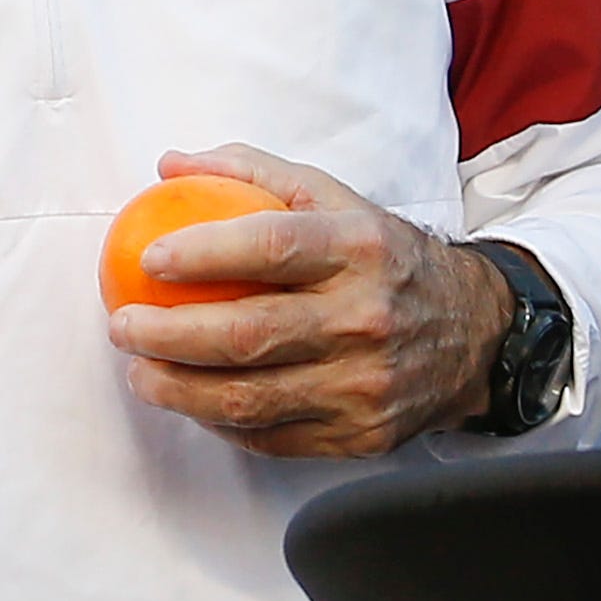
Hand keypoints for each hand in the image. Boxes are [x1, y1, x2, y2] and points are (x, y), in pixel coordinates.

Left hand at [107, 145, 515, 457]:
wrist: (476, 333)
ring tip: (140, 371)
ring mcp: (364, 384)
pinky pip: (270, 436)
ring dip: (177, 389)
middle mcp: (366, 317)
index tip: (149, 259)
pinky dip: (218, 422)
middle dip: (167, 334)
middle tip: (123, 325)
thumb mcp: (338, 199)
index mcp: (362, 249)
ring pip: (248, 399)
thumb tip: (171, 164)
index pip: (272, 247)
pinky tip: (192, 400)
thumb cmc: (388, 261)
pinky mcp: (360, 434)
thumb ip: (254, 175)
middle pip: (247, 334)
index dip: (202, 253)